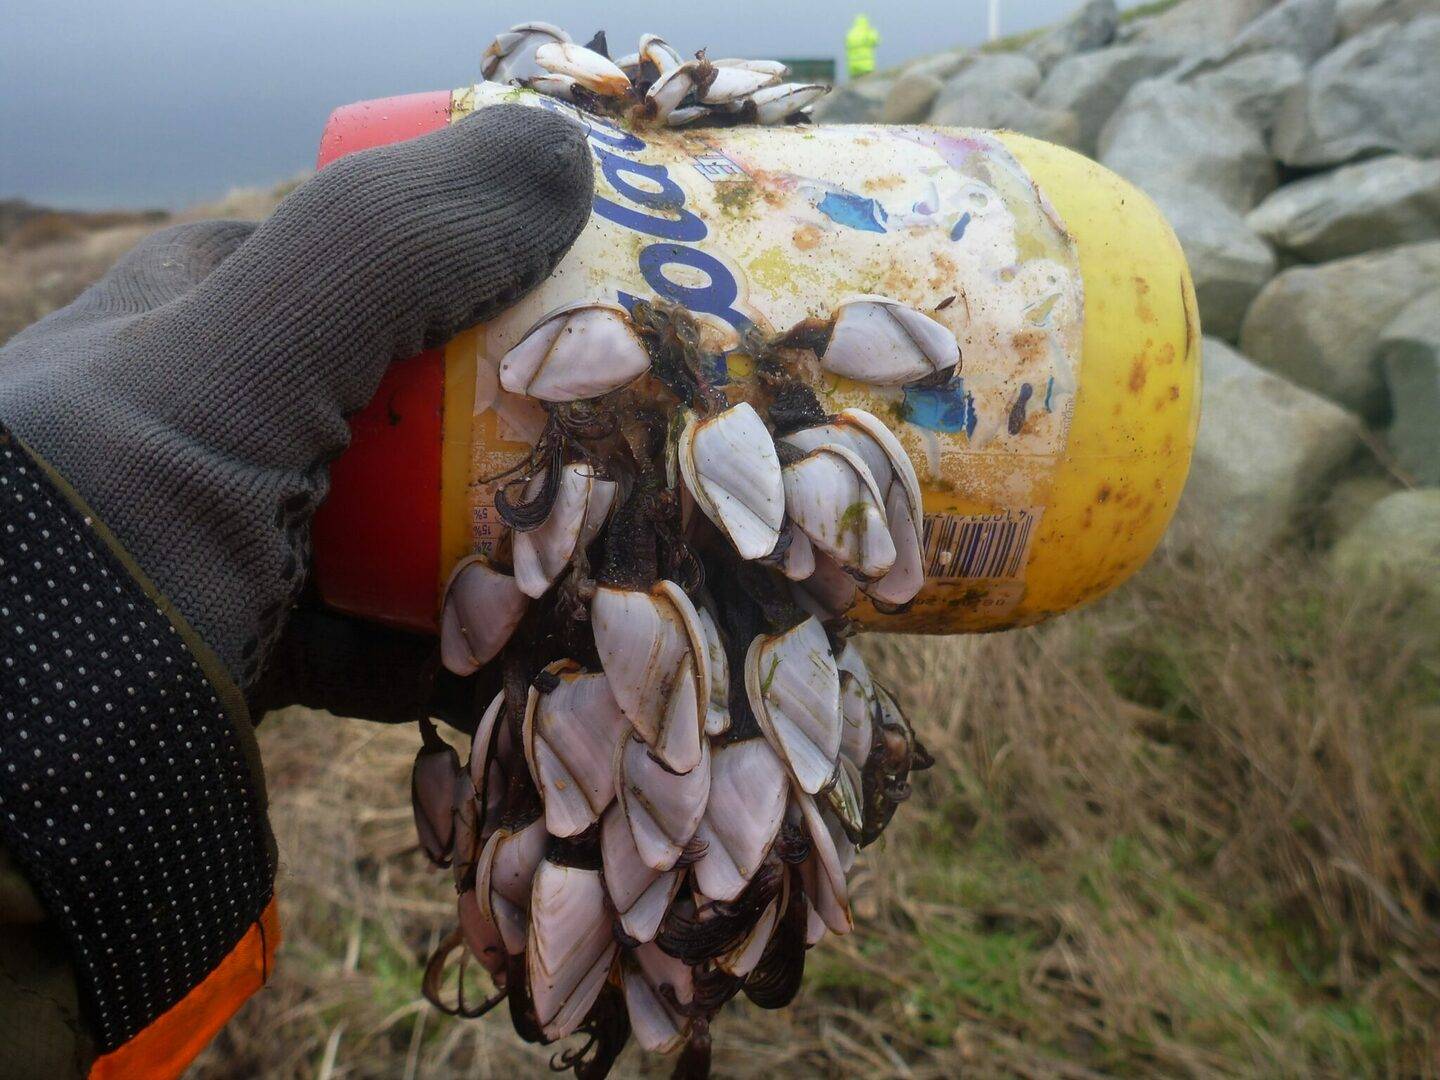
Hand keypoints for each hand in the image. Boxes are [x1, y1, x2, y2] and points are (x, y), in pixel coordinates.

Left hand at [0, 105, 593, 710]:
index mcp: (192, 320)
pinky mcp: (248, 659)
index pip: (370, 254)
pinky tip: (515, 674)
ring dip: (499, 550)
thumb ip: (378, 255)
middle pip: (410, 401)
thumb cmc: (85, 561)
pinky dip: (450, 660)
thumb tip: (561, 146)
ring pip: (403, 526)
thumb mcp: (223, 382)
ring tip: (599, 568)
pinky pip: (378, 644)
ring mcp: (233, 546)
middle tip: (626, 454)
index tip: (604, 303)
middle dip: (517, 427)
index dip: (489, 262)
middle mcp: (215, 423)